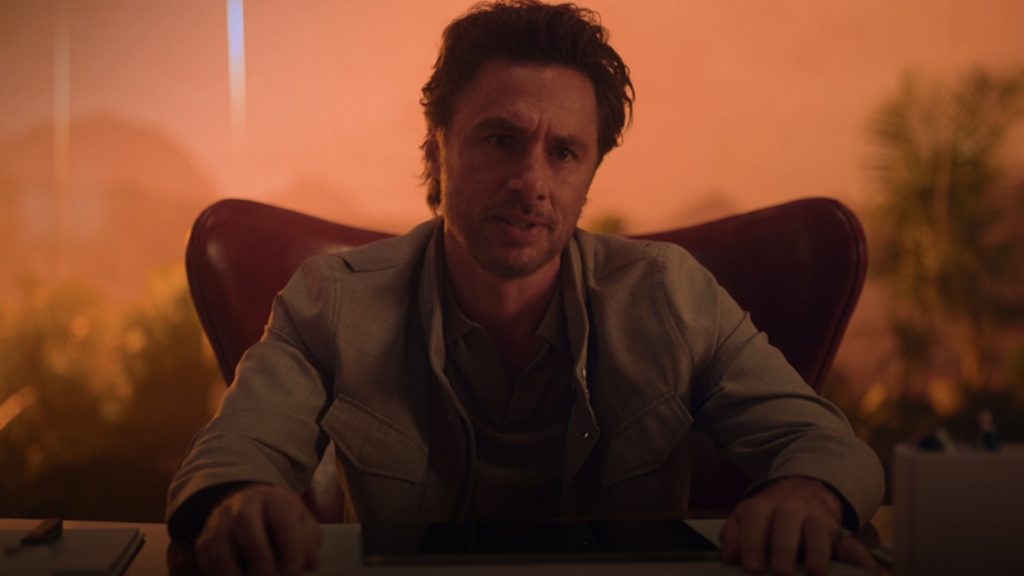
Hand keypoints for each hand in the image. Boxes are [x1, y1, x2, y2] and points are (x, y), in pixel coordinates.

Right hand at [195, 484, 322, 575]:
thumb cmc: (281, 521)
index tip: (295, 572)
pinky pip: (208, 562)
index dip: (291, 553)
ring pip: (220, 548)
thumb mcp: (302, 524)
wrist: (248, 506)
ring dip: (234, 573)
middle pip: (246, 528)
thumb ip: (310, 543)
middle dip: (260, 561)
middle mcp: (242, 505)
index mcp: (274, 499)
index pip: (284, 525)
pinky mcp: (204, 541)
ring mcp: (220, 522)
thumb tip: (310, 563)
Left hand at [719, 476, 879, 574]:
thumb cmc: (768, 516)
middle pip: (787, 527)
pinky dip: (861, 559)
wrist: (802, 491)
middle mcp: (790, 509)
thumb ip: (734, 538)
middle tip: (781, 573)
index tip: (753, 568)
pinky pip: (853, 545)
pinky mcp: (839, 532)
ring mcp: (817, 519)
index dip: (753, 547)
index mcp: (763, 507)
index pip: (756, 524)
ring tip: (815, 573)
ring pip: (819, 533)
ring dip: (818, 555)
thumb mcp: (745, 519)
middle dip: (783, 552)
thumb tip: (729, 558)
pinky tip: (868, 572)